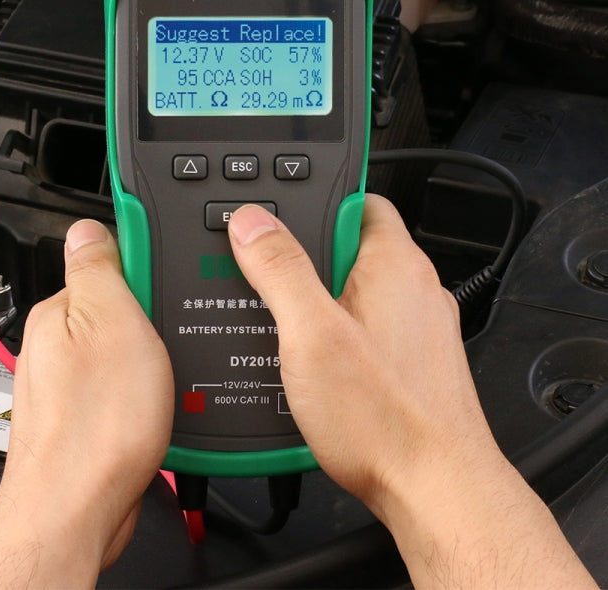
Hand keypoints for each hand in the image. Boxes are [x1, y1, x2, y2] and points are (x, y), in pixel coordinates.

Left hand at [0, 220, 173, 588]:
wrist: (79, 509)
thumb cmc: (95, 425)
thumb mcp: (111, 322)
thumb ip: (99, 268)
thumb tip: (87, 226)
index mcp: (61, 310)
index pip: (108, 260)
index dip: (146, 263)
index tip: (169, 275)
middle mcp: (59, 343)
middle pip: (121, 305)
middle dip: (152, 316)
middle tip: (168, 339)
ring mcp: (73, 379)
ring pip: (127, 346)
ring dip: (152, 354)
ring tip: (165, 373)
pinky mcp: (89, 411)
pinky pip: (126, 382)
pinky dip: (146, 385)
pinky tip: (159, 399)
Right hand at [228, 196, 595, 589]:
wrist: (433, 489)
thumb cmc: (386, 418)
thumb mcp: (312, 334)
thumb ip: (280, 269)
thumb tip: (253, 222)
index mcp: (394, 262)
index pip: (356, 197)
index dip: (312, 201)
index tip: (276, 220)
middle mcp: (412, 286)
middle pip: (346, 244)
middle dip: (302, 259)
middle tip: (267, 287)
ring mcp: (414, 322)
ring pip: (351, 287)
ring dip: (314, 300)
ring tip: (285, 332)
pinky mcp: (408, 355)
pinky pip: (362, 322)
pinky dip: (334, 330)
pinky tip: (310, 363)